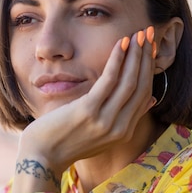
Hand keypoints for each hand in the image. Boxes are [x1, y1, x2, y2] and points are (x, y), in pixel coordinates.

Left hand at [14, 28, 156, 192]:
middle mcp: (119, 128)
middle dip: (146, 58)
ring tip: (139, 35)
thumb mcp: (100, 135)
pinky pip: (110, 80)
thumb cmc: (65, 142)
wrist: (41, 157)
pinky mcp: (89, 111)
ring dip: (136, 55)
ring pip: (129, 82)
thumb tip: (149, 100)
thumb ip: (123, 119)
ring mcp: (105, 121)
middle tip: (149, 34)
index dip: (149, 70)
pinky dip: (118, 60)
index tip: (150, 50)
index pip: (144, 96)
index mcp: (123, 133)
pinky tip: (121, 44)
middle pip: (141, 86)